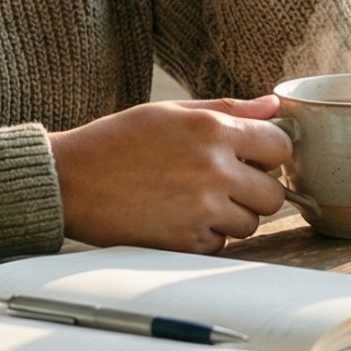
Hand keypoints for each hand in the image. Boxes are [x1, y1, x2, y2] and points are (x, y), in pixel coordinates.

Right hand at [47, 94, 291, 252]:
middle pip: (273, 194)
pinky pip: (220, 244)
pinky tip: (178, 216)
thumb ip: (227, 108)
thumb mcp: (170, 111)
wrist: (70, 181)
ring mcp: (201, 210)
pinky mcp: (185, 242)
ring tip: (197, 199)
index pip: (280, 147)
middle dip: (256, 189)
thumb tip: (273, 106)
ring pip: (250, 223)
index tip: (254, 156)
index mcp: (212, 130)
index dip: (270, 153)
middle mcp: (214, 171)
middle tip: (227, 182)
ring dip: (232, 215)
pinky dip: (206, 235)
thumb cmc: (116, 141)